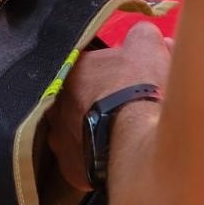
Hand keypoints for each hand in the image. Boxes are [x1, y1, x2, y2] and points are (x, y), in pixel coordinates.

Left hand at [45, 21, 171, 192]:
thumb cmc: (138, 87)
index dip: (108, 74)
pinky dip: (95, 160)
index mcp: (72, 71)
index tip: (125, 81)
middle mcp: (56, 104)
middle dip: (96, 103)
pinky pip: (82, 162)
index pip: (86, 67)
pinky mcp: (70, 168)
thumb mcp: (147, 47)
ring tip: (118, 137)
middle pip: (78, 101)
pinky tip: (113, 158)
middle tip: (122, 110)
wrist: (136, 137)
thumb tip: (145, 36)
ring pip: (76, 132)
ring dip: (92, 132)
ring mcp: (59, 138)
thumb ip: (142, 36)